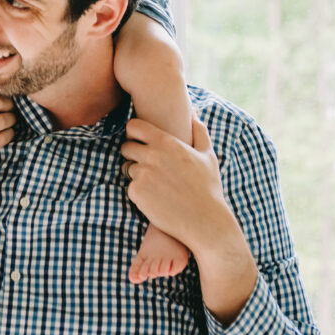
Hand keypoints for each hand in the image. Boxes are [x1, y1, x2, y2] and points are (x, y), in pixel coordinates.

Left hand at [120, 116, 232, 259]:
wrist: (205, 222)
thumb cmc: (209, 188)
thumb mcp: (208, 155)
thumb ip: (198, 130)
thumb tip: (192, 112)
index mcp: (166, 142)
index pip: (133, 126)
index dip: (135, 133)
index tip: (141, 141)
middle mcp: (151, 155)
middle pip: (126, 147)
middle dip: (133, 154)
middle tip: (148, 166)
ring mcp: (142, 174)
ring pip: (127, 168)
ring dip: (137, 174)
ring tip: (157, 185)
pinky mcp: (136, 193)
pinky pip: (130, 187)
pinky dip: (139, 192)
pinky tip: (156, 198)